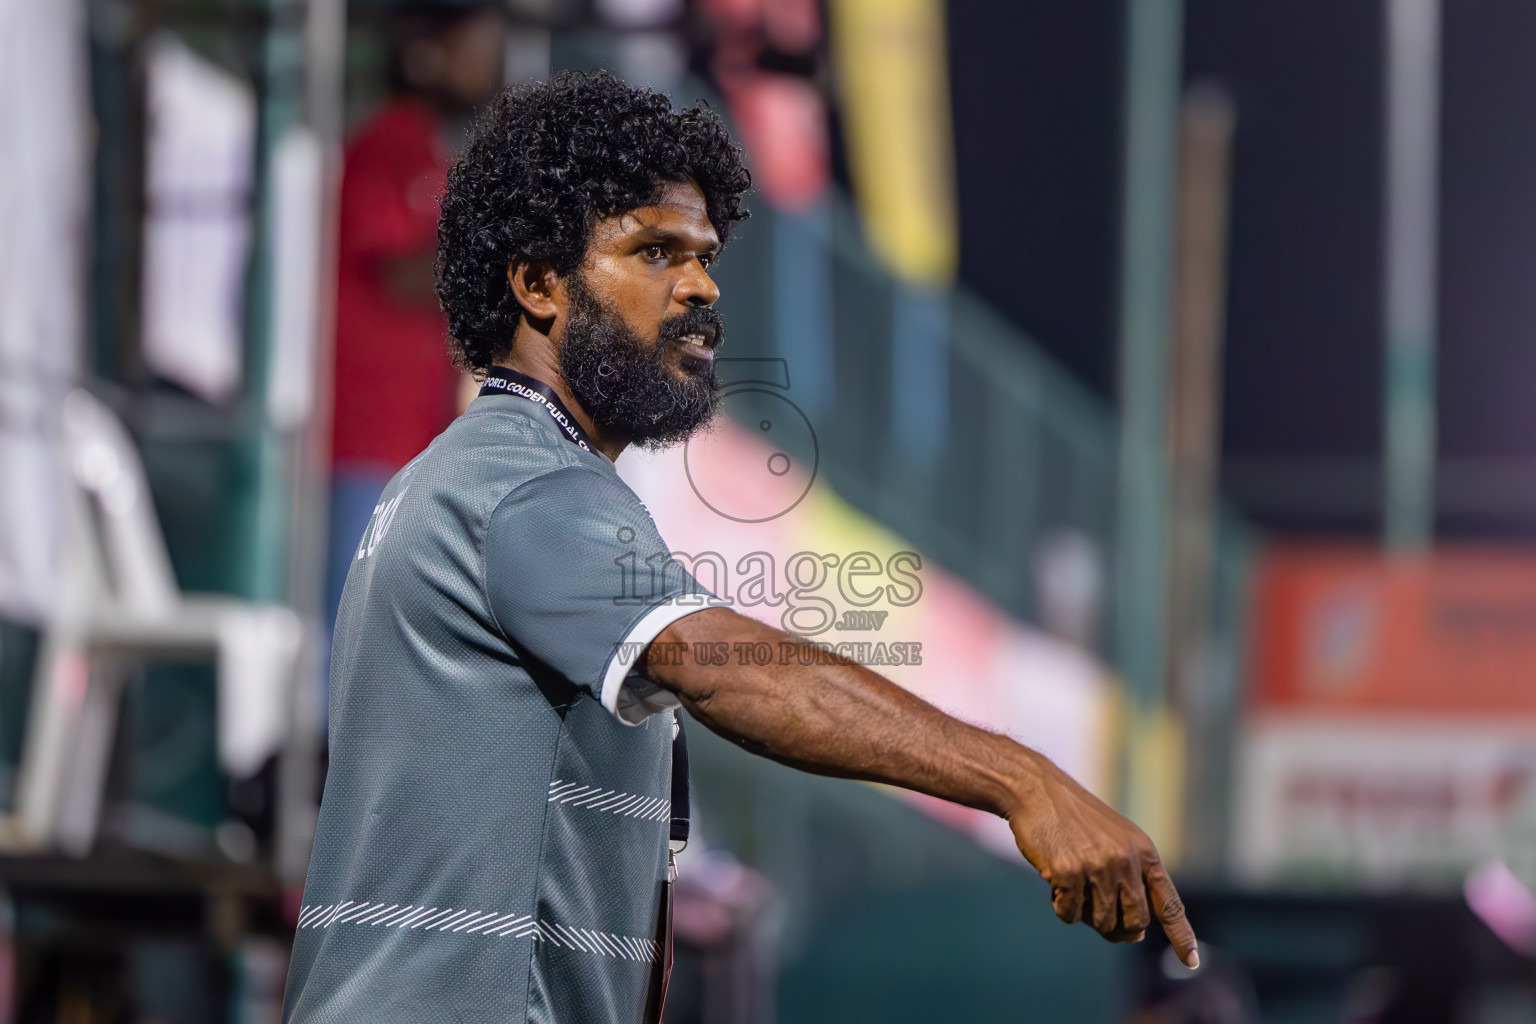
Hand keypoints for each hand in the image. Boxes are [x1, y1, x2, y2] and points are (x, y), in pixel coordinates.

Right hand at [1007, 757, 1197, 967]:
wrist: (1038, 792)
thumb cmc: (1075, 821)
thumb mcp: (1115, 842)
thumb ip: (1130, 882)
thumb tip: (1133, 936)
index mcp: (1144, 852)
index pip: (1169, 903)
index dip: (1181, 934)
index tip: (1192, 961)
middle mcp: (1127, 860)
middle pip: (1135, 922)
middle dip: (1118, 928)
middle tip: (1098, 915)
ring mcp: (1099, 866)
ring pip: (1102, 922)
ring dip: (1085, 915)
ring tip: (1073, 887)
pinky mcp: (1069, 872)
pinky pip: (1070, 914)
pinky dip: (1061, 906)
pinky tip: (1054, 881)